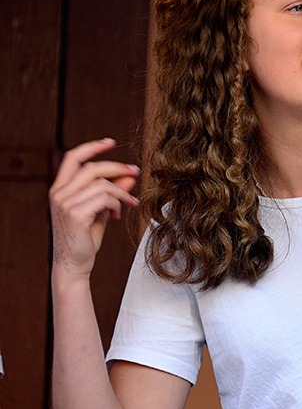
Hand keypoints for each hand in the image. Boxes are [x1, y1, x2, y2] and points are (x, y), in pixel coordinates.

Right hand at [49, 138, 139, 277]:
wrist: (74, 265)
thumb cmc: (84, 239)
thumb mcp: (99, 211)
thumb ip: (111, 192)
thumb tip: (129, 176)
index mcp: (59, 189)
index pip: (73, 157)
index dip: (92, 147)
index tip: (111, 142)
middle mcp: (59, 193)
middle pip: (92, 167)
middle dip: (117, 167)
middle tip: (136, 171)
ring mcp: (65, 203)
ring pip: (102, 184)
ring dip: (121, 192)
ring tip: (130, 203)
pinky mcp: (76, 214)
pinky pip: (104, 198)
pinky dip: (116, 203)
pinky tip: (117, 215)